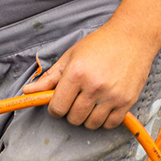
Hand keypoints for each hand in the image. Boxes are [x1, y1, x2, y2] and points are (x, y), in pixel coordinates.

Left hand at [22, 20, 158, 129]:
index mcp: (76, 74)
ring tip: (91, 102)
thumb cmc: (100, 44)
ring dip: (88, 118)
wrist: (133, 36)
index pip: (57, 108)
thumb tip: (27, 91)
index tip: (60, 102)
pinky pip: (109, 124)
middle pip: (73, 119)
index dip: (55, 108)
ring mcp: (112, 95)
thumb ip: (50, 77)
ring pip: (91, 125)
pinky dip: (104, 120)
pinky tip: (103, 107)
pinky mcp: (127, 101)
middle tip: (78, 99)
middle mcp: (94, 86)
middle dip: (71, 112)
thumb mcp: (71, 56)